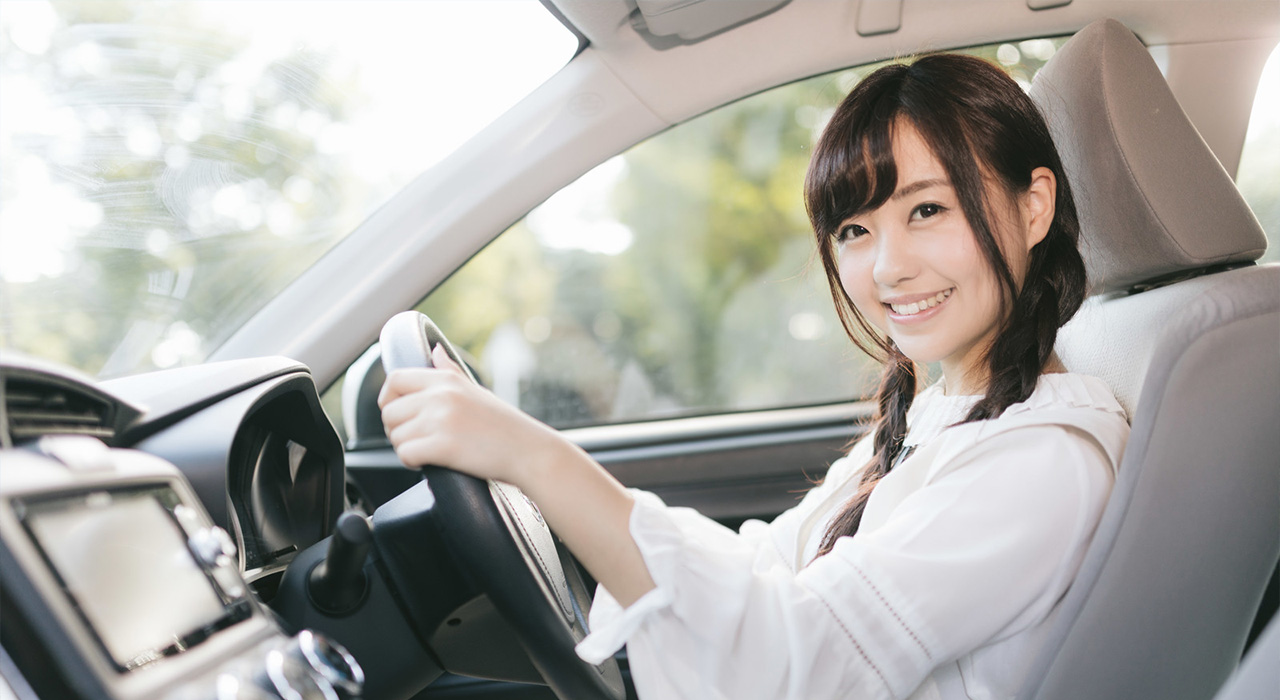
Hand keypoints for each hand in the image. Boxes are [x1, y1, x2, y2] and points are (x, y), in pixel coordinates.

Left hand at [377, 344, 567, 484]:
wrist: (529, 452)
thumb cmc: (504, 425)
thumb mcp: (475, 390)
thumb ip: (450, 371)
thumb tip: (435, 350)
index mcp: (445, 380)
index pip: (395, 379)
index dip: (388, 399)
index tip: (398, 413)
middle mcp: (440, 396)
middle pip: (389, 412)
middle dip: (397, 430)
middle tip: (417, 439)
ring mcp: (440, 420)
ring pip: (396, 436)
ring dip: (406, 448)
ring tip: (428, 451)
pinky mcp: (443, 446)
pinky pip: (406, 455)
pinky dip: (413, 463)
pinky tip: (430, 463)